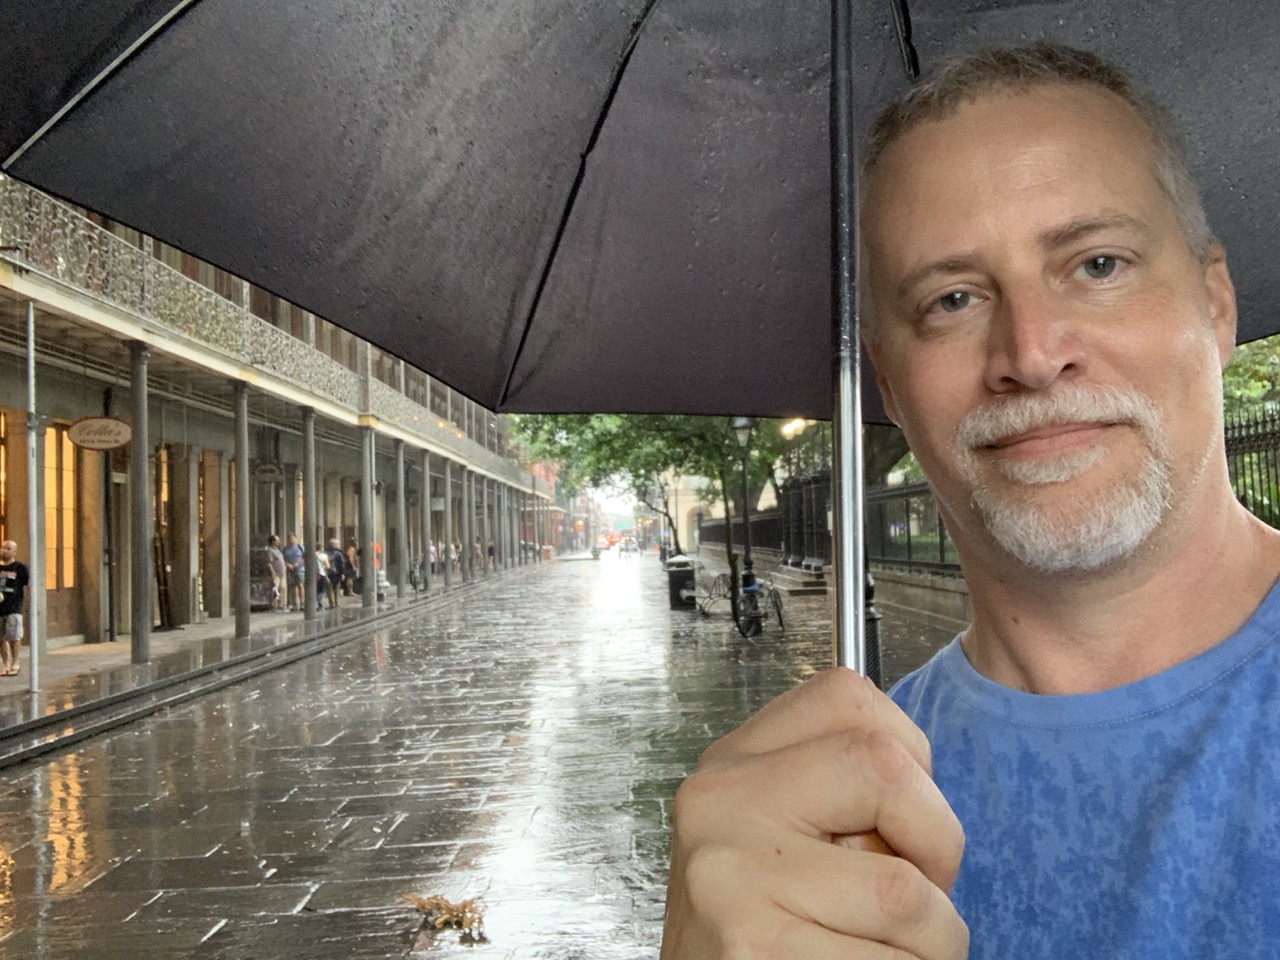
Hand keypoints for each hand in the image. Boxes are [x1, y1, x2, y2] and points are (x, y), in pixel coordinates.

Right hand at [660, 667, 967, 958]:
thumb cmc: (754, 932)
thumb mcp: (775, 833)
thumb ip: (833, 789)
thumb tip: (922, 792)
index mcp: (733, 763)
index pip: (848, 697)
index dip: (909, 757)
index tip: (900, 816)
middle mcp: (721, 805)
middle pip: (886, 766)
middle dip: (938, 840)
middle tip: (915, 893)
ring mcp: (733, 878)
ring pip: (905, 890)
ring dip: (933, 938)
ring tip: (886, 946)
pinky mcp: (758, 950)